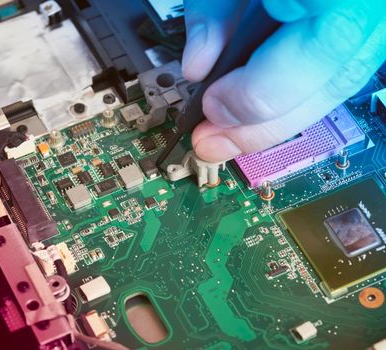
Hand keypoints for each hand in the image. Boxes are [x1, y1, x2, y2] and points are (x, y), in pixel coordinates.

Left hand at [183, 0, 385, 161]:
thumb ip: (215, 8)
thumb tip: (198, 67)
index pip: (327, 41)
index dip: (265, 88)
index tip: (213, 108)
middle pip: (337, 77)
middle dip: (266, 124)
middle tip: (212, 144)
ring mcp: (379, 9)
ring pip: (339, 79)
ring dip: (277, 115)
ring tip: (226, 132)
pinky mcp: (365, 20)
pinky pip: (334, 64)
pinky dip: (291, 89)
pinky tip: (253, 103)